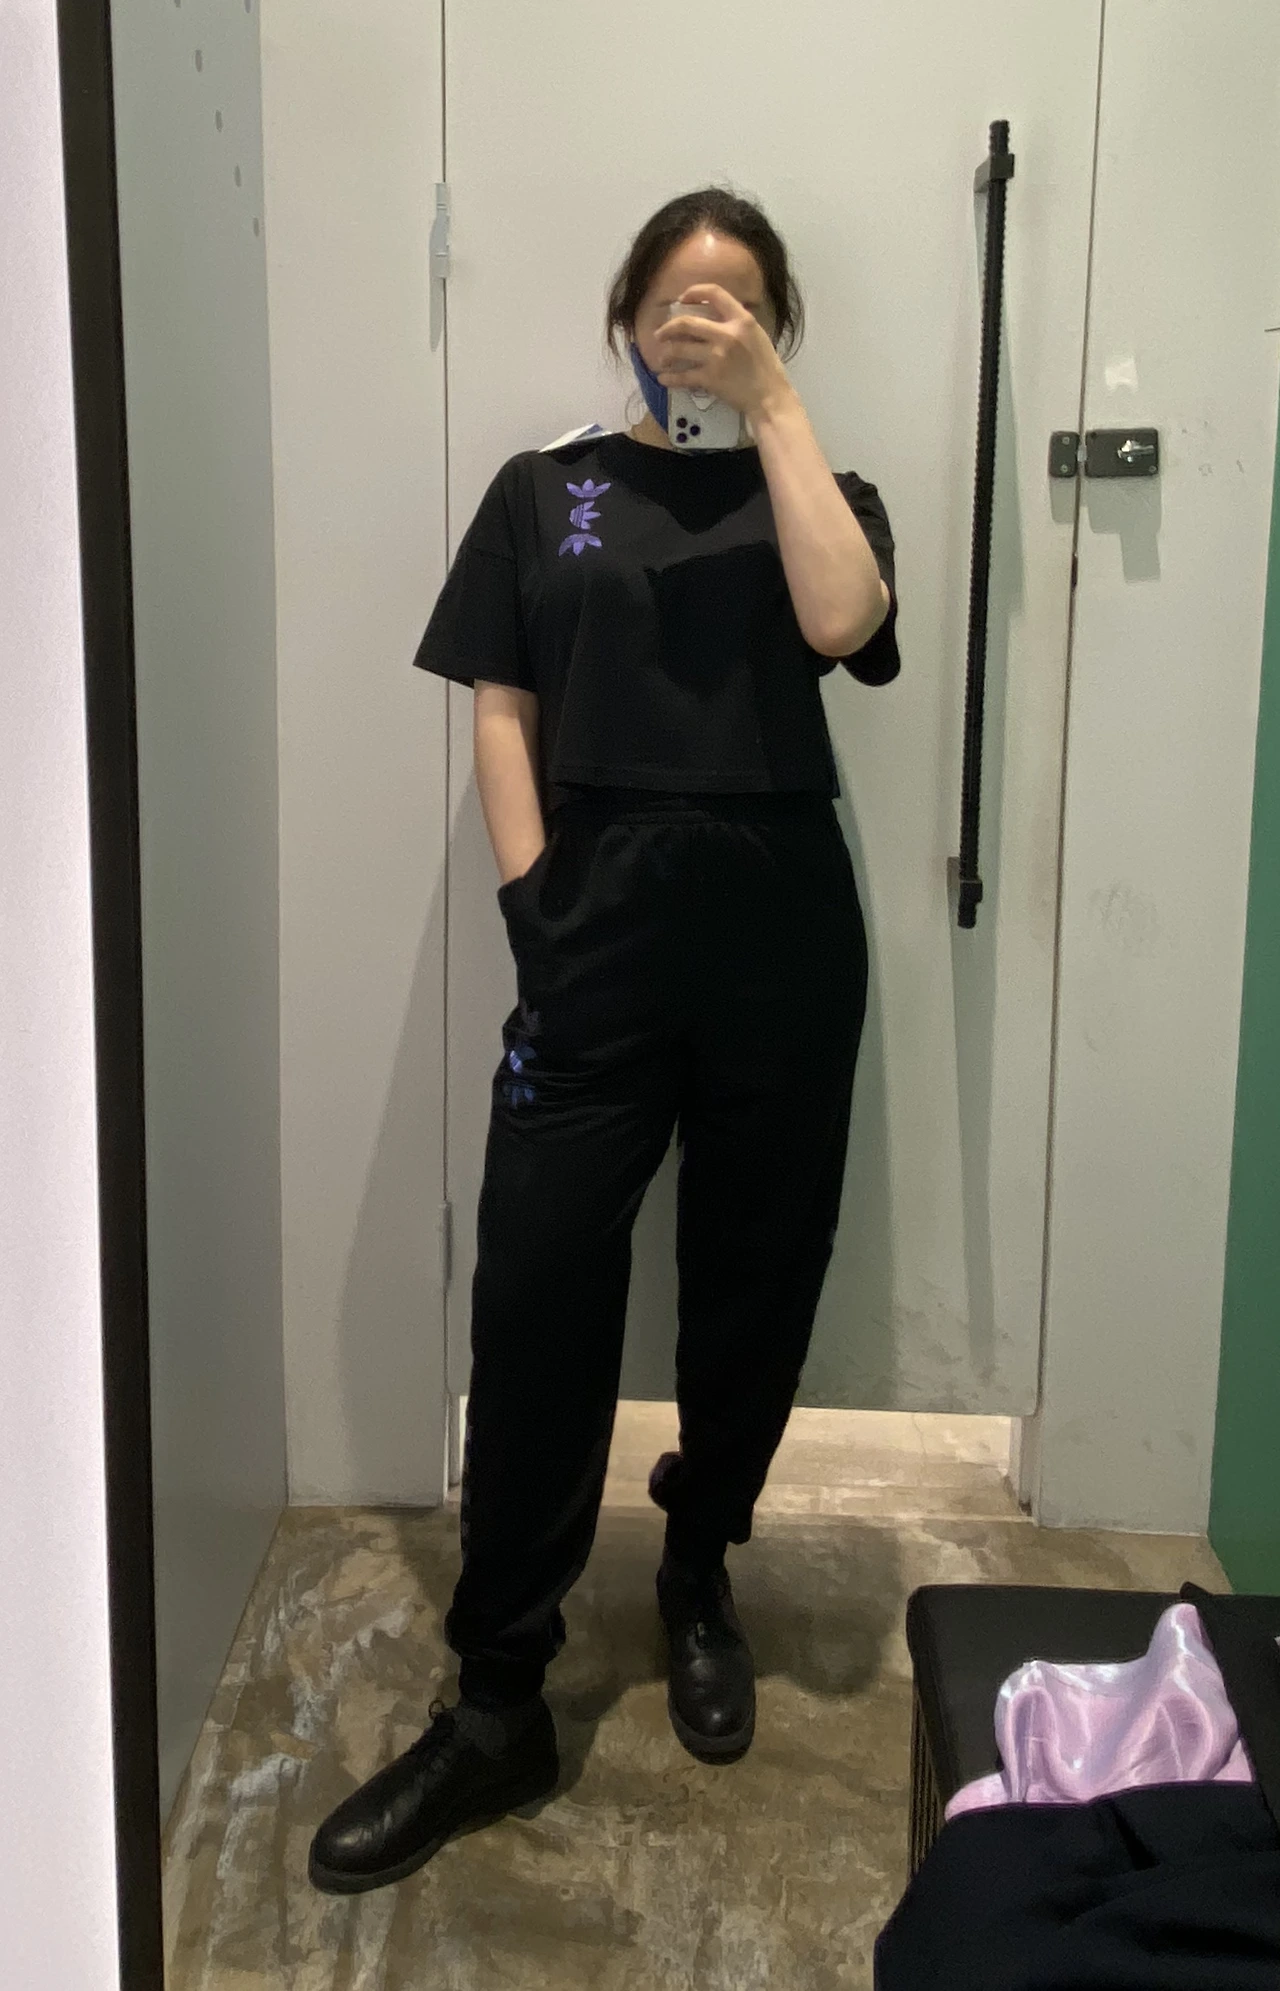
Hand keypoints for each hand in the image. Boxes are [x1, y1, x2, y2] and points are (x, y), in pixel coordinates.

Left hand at [652, 283, 793, 421]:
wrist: (769, 396)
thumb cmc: (766, 367)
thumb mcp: (757, 335)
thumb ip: (737, 323)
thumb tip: (715, 315)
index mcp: (742, 320)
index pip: (715, 293)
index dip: (694, 292)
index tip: (682, 299)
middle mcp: (727, 334)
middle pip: (687, 323)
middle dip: (668, 328)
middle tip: (660, 334)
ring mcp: (716, 357)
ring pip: (679, 349)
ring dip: (666, 354)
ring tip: (662, 358)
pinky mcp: (710, 378)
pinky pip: (683, 376)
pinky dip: (670, 378)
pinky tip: (663, 378)